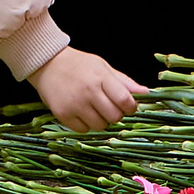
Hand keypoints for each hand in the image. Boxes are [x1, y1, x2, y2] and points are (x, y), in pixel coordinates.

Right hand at [28, 46, 143, 131]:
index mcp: (100, 78)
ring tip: (93, 108)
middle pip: (115, 117)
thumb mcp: (102, 67)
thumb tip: (146, 92)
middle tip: (109, 106)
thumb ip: (124, 81)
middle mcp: (88, 92)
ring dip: (101, 120)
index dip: (131, 107)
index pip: (125, 100)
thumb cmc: (79, 65)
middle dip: (116, 114)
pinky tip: (81, 112)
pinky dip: (86, 124)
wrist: (47, 64)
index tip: (128, 105)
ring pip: (100, 126)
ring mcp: (74, 104)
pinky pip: (84, 130)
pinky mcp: (63, 114)